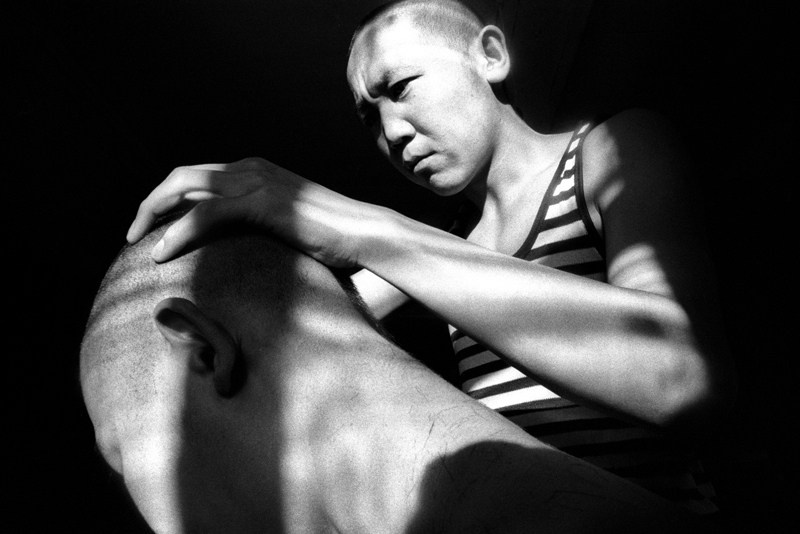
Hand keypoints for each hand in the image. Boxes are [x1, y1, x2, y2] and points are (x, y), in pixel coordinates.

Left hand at [127, 157, 376, 266]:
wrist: (366, 234)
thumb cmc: (334, 238)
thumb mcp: (289, 225)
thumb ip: (261, 225)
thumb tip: (242, 250)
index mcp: (256, 172)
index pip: (198, 178)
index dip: (168, 200)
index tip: (153, 228)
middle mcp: (252, 169)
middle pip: (182, 176)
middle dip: (151, 203)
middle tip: (134, 234)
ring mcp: (257, 181)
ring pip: (185, 186)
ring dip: (154, 212)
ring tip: (136, 241)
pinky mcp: (262, 202)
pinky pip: (205, 214)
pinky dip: (178, 232)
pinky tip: (162, 253)